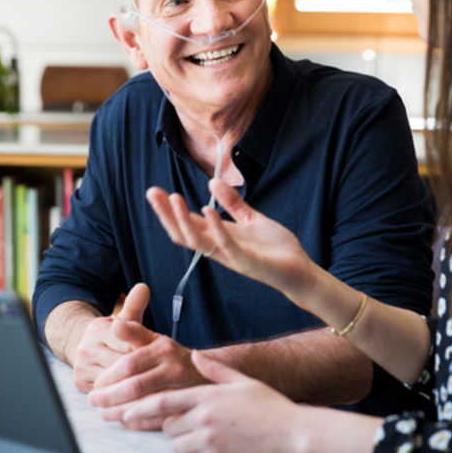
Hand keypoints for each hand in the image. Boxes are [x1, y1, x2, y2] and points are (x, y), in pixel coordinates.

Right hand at [72, 283, 148, 392]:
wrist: (85, 348)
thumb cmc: (112, 336)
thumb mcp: (125, 318)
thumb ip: (135, 305)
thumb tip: (144, 287)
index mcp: (98, 329)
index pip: (127, 343)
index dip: (143, 350)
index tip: (156, 355)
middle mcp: (86, 347)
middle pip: (120, 363)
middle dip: (139, 368)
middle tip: (157, 372)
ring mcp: (81, 366)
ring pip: (113, 379)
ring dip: (131, 383)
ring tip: (150, 383)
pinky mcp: (80, 383)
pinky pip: (106, 392)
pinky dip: (121, 393)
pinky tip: (136, 394)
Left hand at [88, 309, 207, 430]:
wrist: (204, 372)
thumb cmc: (172, 357)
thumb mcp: (155, 340)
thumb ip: (134, 331)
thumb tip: (115, 324)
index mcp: (163, 349)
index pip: (129, 363)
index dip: (109, 376)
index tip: (96, 384)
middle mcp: (174, 368)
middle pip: (135, 386)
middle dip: (110, 396)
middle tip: (94, 401)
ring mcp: (182, 389)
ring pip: (144, 405)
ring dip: (119, 412)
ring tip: (104, 413)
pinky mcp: (185, 408)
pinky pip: (157, 420)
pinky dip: (138, 422)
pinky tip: (125, 421)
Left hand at [121, 351, 301, 452]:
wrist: (293, 436)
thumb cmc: (270, 406)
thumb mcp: (242, 381)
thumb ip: (214, 369)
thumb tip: (197, 355)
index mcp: (207, 396)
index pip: (163, 401)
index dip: (141, 406)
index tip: (125, 410)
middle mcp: (204, 419)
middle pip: (167, 423)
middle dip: (169, 421)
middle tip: (185, 418)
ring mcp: (210, 442)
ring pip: (176, 443)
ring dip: (182, 438)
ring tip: (205, 431)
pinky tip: (214, 444)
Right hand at [146, 179, 315, 305]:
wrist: (300, 271)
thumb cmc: (275, 248)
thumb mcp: (252, 219)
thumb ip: (233, 203)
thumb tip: (213, 181)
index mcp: (219, 238)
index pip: (187, 223)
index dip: (170, 209)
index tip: (154, 191)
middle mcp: (219, 249)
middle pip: (184, 233)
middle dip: (167, 214)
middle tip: (152, 193)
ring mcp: (231, 257)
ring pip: (198, 242)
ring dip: (184, 220)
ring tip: (174, 198)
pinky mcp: (247, 263)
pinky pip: (227, 246)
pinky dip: (216, 229)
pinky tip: (208, 210)